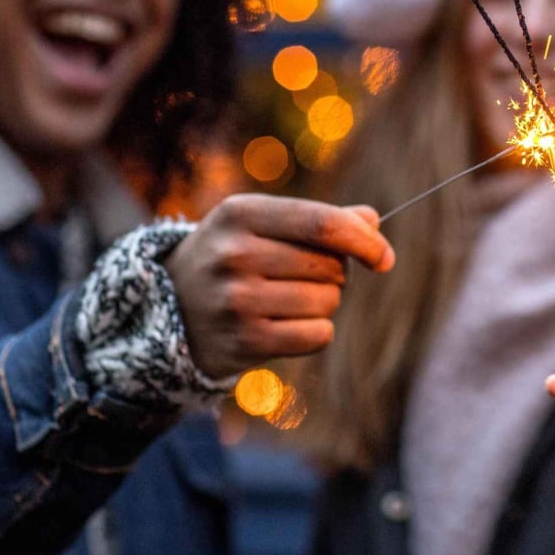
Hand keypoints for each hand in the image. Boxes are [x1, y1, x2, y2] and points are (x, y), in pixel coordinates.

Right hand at [167, 196, 394, 377]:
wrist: (170, 306)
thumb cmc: (232, 256)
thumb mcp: (261, 224)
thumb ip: (320, 220)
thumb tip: (373, 221)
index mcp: (241, 213)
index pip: (322, 223)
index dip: (364, 241)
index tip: (384, 258)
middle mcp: (234, 253)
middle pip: (330, 266)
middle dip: (336, 273)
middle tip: (306, 277)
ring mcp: (236, 299)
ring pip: (327, 302)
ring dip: (324, 303)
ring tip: (290, 300)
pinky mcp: (243, 341)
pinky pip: (317, 336)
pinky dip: (316, 332)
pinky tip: (288, 326)